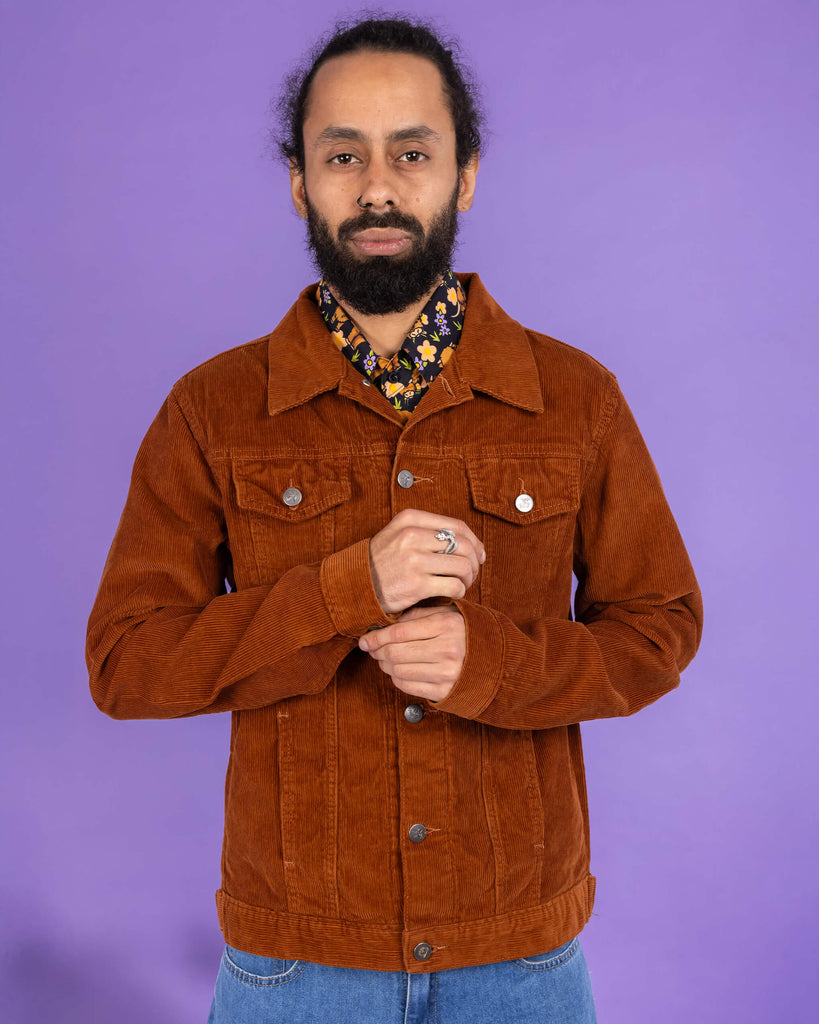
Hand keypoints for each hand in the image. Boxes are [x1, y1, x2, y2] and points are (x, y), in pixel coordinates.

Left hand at [359, 604, 465, 702]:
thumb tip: (386, 624)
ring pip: (398, 671)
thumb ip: (419, 615)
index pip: (400, 632)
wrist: (495, 661)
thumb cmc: (466, 633)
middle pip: (396, 653)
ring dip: (385, 666)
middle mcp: (448, 649)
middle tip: (373, 649)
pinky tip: (398, 671)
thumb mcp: (448, 614)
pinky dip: (396, 679)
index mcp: (447, 625)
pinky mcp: (445, 691)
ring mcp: (447, 673)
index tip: (365, 639)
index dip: (377, 637)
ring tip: (385, 659)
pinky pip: (408, 686)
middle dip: (378, 652)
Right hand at [369, 509, 484, 615]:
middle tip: (471, 572)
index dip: (474, 541)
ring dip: (468, 578)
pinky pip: (453, 586)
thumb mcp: (398, 533)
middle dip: (474, 561)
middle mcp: (412, 536)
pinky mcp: (417, 584)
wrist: (354, 584)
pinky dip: (459, 591)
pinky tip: (453, 593)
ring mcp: (414, 560)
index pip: (457, 526)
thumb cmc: (382, 560)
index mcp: (410, 519)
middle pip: (463, 546)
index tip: (479, 553)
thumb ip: (427, 531)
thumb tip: (468, 540)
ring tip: (462, 583)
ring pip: (462, 566)